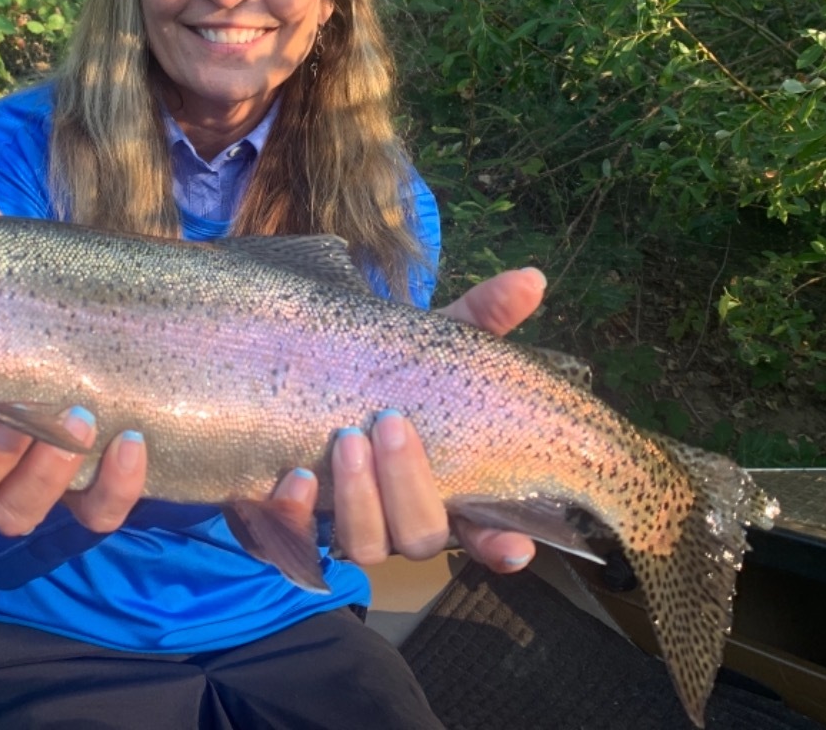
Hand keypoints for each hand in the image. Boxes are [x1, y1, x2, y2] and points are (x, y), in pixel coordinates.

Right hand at [0, 194, 148, 534]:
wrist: (153, 351)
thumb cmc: (56, 316)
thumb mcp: (25, 279)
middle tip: (8, 422)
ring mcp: (42, 484)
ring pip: (14, 512)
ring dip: (40, 476)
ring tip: (79, 422)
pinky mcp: (98, 496)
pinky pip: (95, 515)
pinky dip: (114, 487)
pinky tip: (133, 442)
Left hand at [276, 268, 547, 573]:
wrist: (310, 374)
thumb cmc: (388, 371)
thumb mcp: (431, 345)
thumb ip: (480, 318)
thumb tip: (531, 278)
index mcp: (449, 488)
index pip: (486, 537)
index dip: (500, 548)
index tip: (512, 546)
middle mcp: (402, 518)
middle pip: (420, 536)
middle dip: (407, 486)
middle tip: (391, 423)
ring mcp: (350, 525)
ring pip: (364, 545)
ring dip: (358, 498)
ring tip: (347, 437)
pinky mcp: (296, 523)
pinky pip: (294, 540)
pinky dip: (297, 513)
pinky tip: (296, 477)